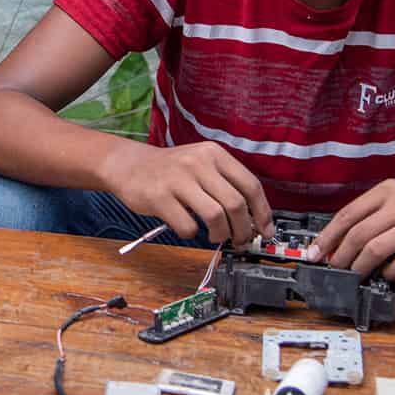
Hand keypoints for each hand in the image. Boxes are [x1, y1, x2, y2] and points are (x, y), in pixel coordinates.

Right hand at [100, 141, 272, 245]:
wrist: (129, 165)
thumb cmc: (171, 170)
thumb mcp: (201, 164)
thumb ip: (226, 185)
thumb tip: (254, 221)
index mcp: (214, 154)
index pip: (250, 185)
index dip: (263, 213)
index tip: (265, 232)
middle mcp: (198, 162)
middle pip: (235, 204)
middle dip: (243, 230)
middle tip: (239, 240)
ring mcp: (178, 179)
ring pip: (215, 216)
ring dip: (220, 235)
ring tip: (215, 237)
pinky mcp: (159, 197)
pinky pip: (187, 226)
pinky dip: (192, 234)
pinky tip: (188, 228)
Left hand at [313, 179, 394, 280]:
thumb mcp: (394, 210)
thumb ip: (368, 223)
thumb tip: (334, 248)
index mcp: (387, 190)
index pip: (348, 214)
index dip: (328, 237)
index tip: (315, 253)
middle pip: (359, 233)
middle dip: (342, 256)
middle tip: (336, 269)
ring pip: (376, 248)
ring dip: (361, 267)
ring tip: (357, 275)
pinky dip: (389, 274)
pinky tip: (387, 275)